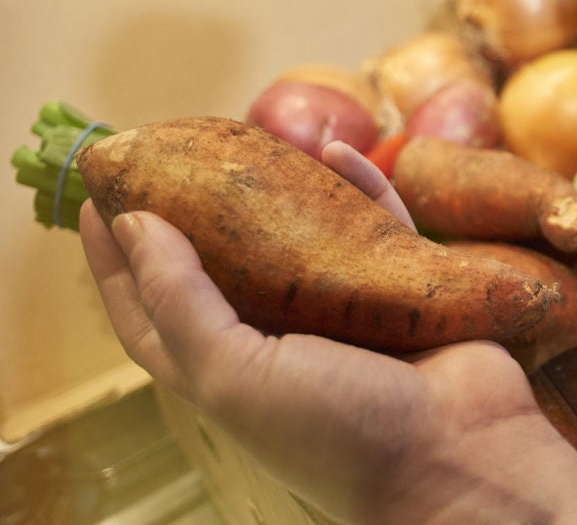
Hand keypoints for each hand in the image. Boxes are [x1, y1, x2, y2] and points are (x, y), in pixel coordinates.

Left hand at [80, 141, 576, 524]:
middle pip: (226, 262)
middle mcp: (280, 336)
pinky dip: (362, 185)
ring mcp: (345, 309)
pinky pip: (378, 222)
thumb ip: (181, 301)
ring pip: (304, 233)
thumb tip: (134, 224)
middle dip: (199, 210)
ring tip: (253, 139)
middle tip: (177, 152)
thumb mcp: (234, 375)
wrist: (456, 457)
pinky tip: (340, 150)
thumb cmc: (337, 433)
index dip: (118, 259)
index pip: (152, 308)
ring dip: (281, 188)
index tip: (99, 199)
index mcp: (227, 368)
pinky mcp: (403, 287)